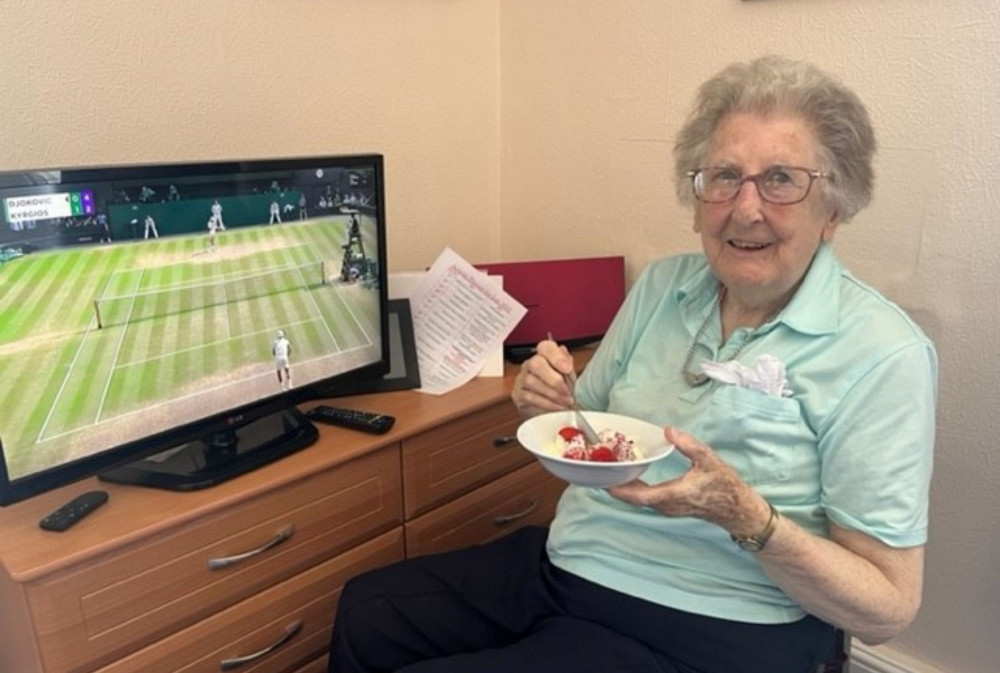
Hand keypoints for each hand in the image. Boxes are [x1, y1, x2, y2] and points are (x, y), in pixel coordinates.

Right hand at [511, 337, 575, 416]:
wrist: (548, 410)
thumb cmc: (559, 389)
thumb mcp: (568, 376)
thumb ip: (568, 365)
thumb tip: (566, 358)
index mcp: (544, 356)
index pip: (545, 347)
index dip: (557, 356)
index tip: (568, 368)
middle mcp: (530, 364)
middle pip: (535, 364)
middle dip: (554, 380)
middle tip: (567, 391)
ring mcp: (522, 379)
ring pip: (531, 382)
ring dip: (552, 393)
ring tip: (565, 401)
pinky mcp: (518, 394)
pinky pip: (529, 397)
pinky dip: (546, 402)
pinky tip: (557, 406)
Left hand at [607, 426, 771, 537]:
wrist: (736, 508)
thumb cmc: (724, 484)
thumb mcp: (708, 459)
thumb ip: (688, 444)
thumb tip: (668, 431)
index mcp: (675, 493)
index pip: (641, 496)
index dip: (621, 490)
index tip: (604, 481)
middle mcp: (667, 504)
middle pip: (634, 499)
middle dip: (615, 485)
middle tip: (598, 470)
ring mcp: (667, 508)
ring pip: (639, 500)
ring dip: (623, 488)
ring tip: (610, 470)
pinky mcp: (669, 506)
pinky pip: (645, 500)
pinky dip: (634, 490)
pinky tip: (629, 477)